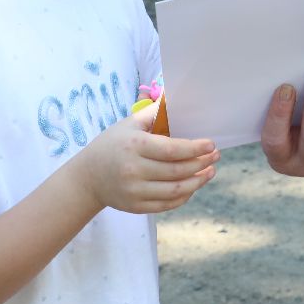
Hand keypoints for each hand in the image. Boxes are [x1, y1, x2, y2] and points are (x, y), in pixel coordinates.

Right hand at [74, 103, 217, 214]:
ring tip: (210, 172)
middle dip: (201, 164)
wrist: (87, 177)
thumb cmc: (112, 144)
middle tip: (216, 157)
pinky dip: (184, 196)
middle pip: (176, 171)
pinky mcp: (136, 207)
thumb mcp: (129, 123)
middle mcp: (134, 171)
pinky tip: (194, 185)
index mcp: (134, 147)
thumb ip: (154, 112)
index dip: (194, 149)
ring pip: (175, 191)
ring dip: (198, 182)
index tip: (211, 144)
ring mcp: (134, 192)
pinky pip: (167, 205)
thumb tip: (176, 96)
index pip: (171, 150)